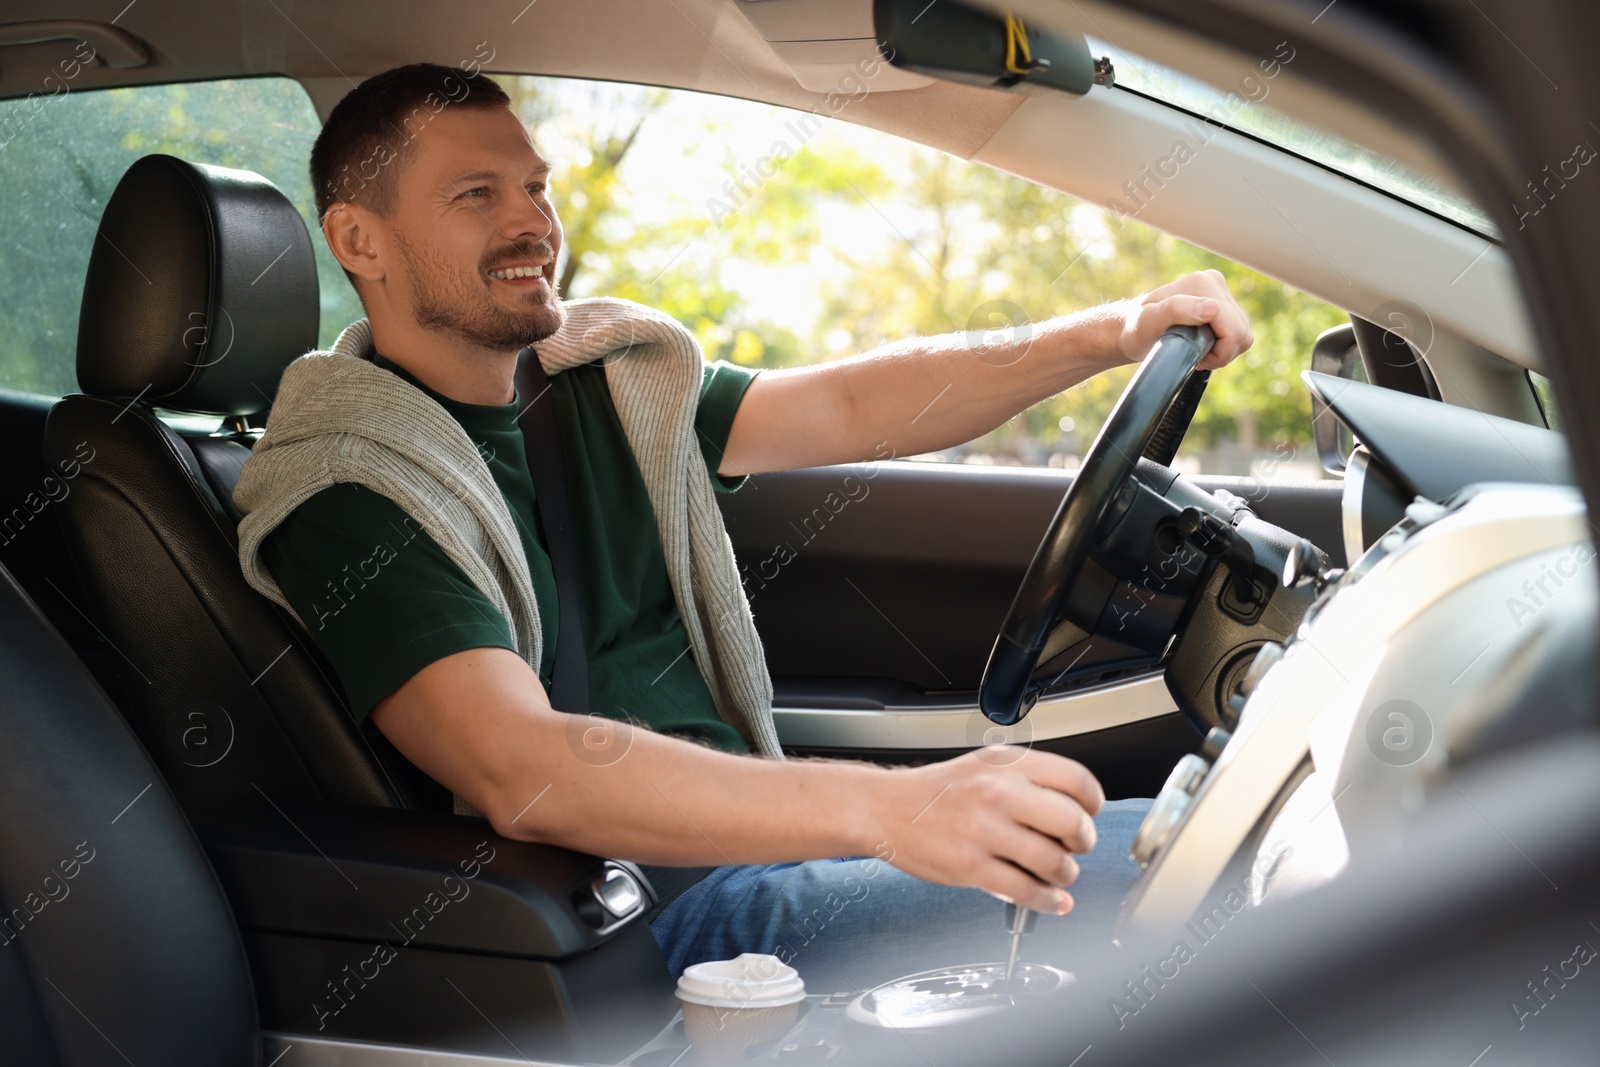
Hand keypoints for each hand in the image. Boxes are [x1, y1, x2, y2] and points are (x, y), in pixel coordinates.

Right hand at [872, 749, 1105, 913]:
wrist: (884, 809)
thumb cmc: (936, 792)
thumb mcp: (985, 765)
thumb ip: (1028, 780)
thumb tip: (1075, 809)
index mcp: (1006, 764)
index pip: (1076, 779)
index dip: (1093, 802)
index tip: (1090, 814)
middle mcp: (998, 792)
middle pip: (1072, 822)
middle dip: (1084, 841)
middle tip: (1077, 847)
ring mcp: (984, 831)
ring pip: (1053, 862)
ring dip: (1065, 874)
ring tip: (1057, 873)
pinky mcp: (971, 867)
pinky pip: (1025, 891)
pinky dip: (1047, 901)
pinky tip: (1051, 899)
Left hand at [1115, 269, 1252, 369]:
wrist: (1131, 328)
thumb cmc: (1136, 329)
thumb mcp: (1150, 321)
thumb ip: (1178, 310)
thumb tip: (1214, 308)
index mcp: (1203, 284)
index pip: (1234, 330)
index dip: (1218, 354)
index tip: (1194, 358)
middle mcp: (1215, 282)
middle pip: (1242, 332)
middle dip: (1222, 353)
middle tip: (1195, 358)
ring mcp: (1220, 292)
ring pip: (1243, 334)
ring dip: (1223, 351)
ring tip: (1198, 352)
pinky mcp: (1223, 303)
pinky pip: (1239, 332)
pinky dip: (1224, 346)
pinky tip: (1204, 345)